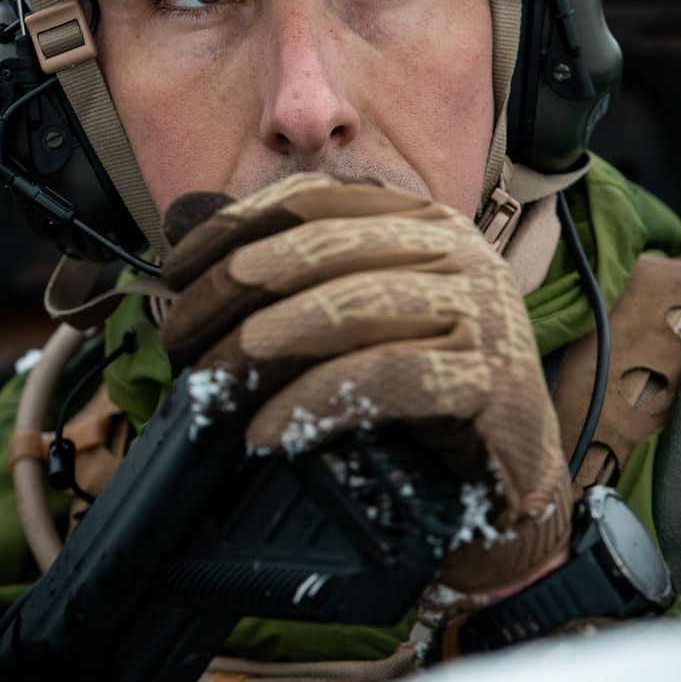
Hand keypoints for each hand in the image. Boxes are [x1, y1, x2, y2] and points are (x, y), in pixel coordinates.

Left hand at [159, 173, 570, 596]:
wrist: (507, 481)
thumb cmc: (418, 395)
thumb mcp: (347, 316)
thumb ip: (282, 268)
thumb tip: (186, 219)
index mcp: (420, 219)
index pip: (312, 200)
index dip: (232, 228)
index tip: (173, 272)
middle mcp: (456, 248)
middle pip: (321, 248)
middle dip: (232, 292)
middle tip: (180, 343)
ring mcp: (481, 308)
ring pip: (350, 306)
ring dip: (263, 347)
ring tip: (212, 385)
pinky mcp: (490, 377)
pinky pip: (385, 377)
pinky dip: (313, 402)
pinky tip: (265, 429)